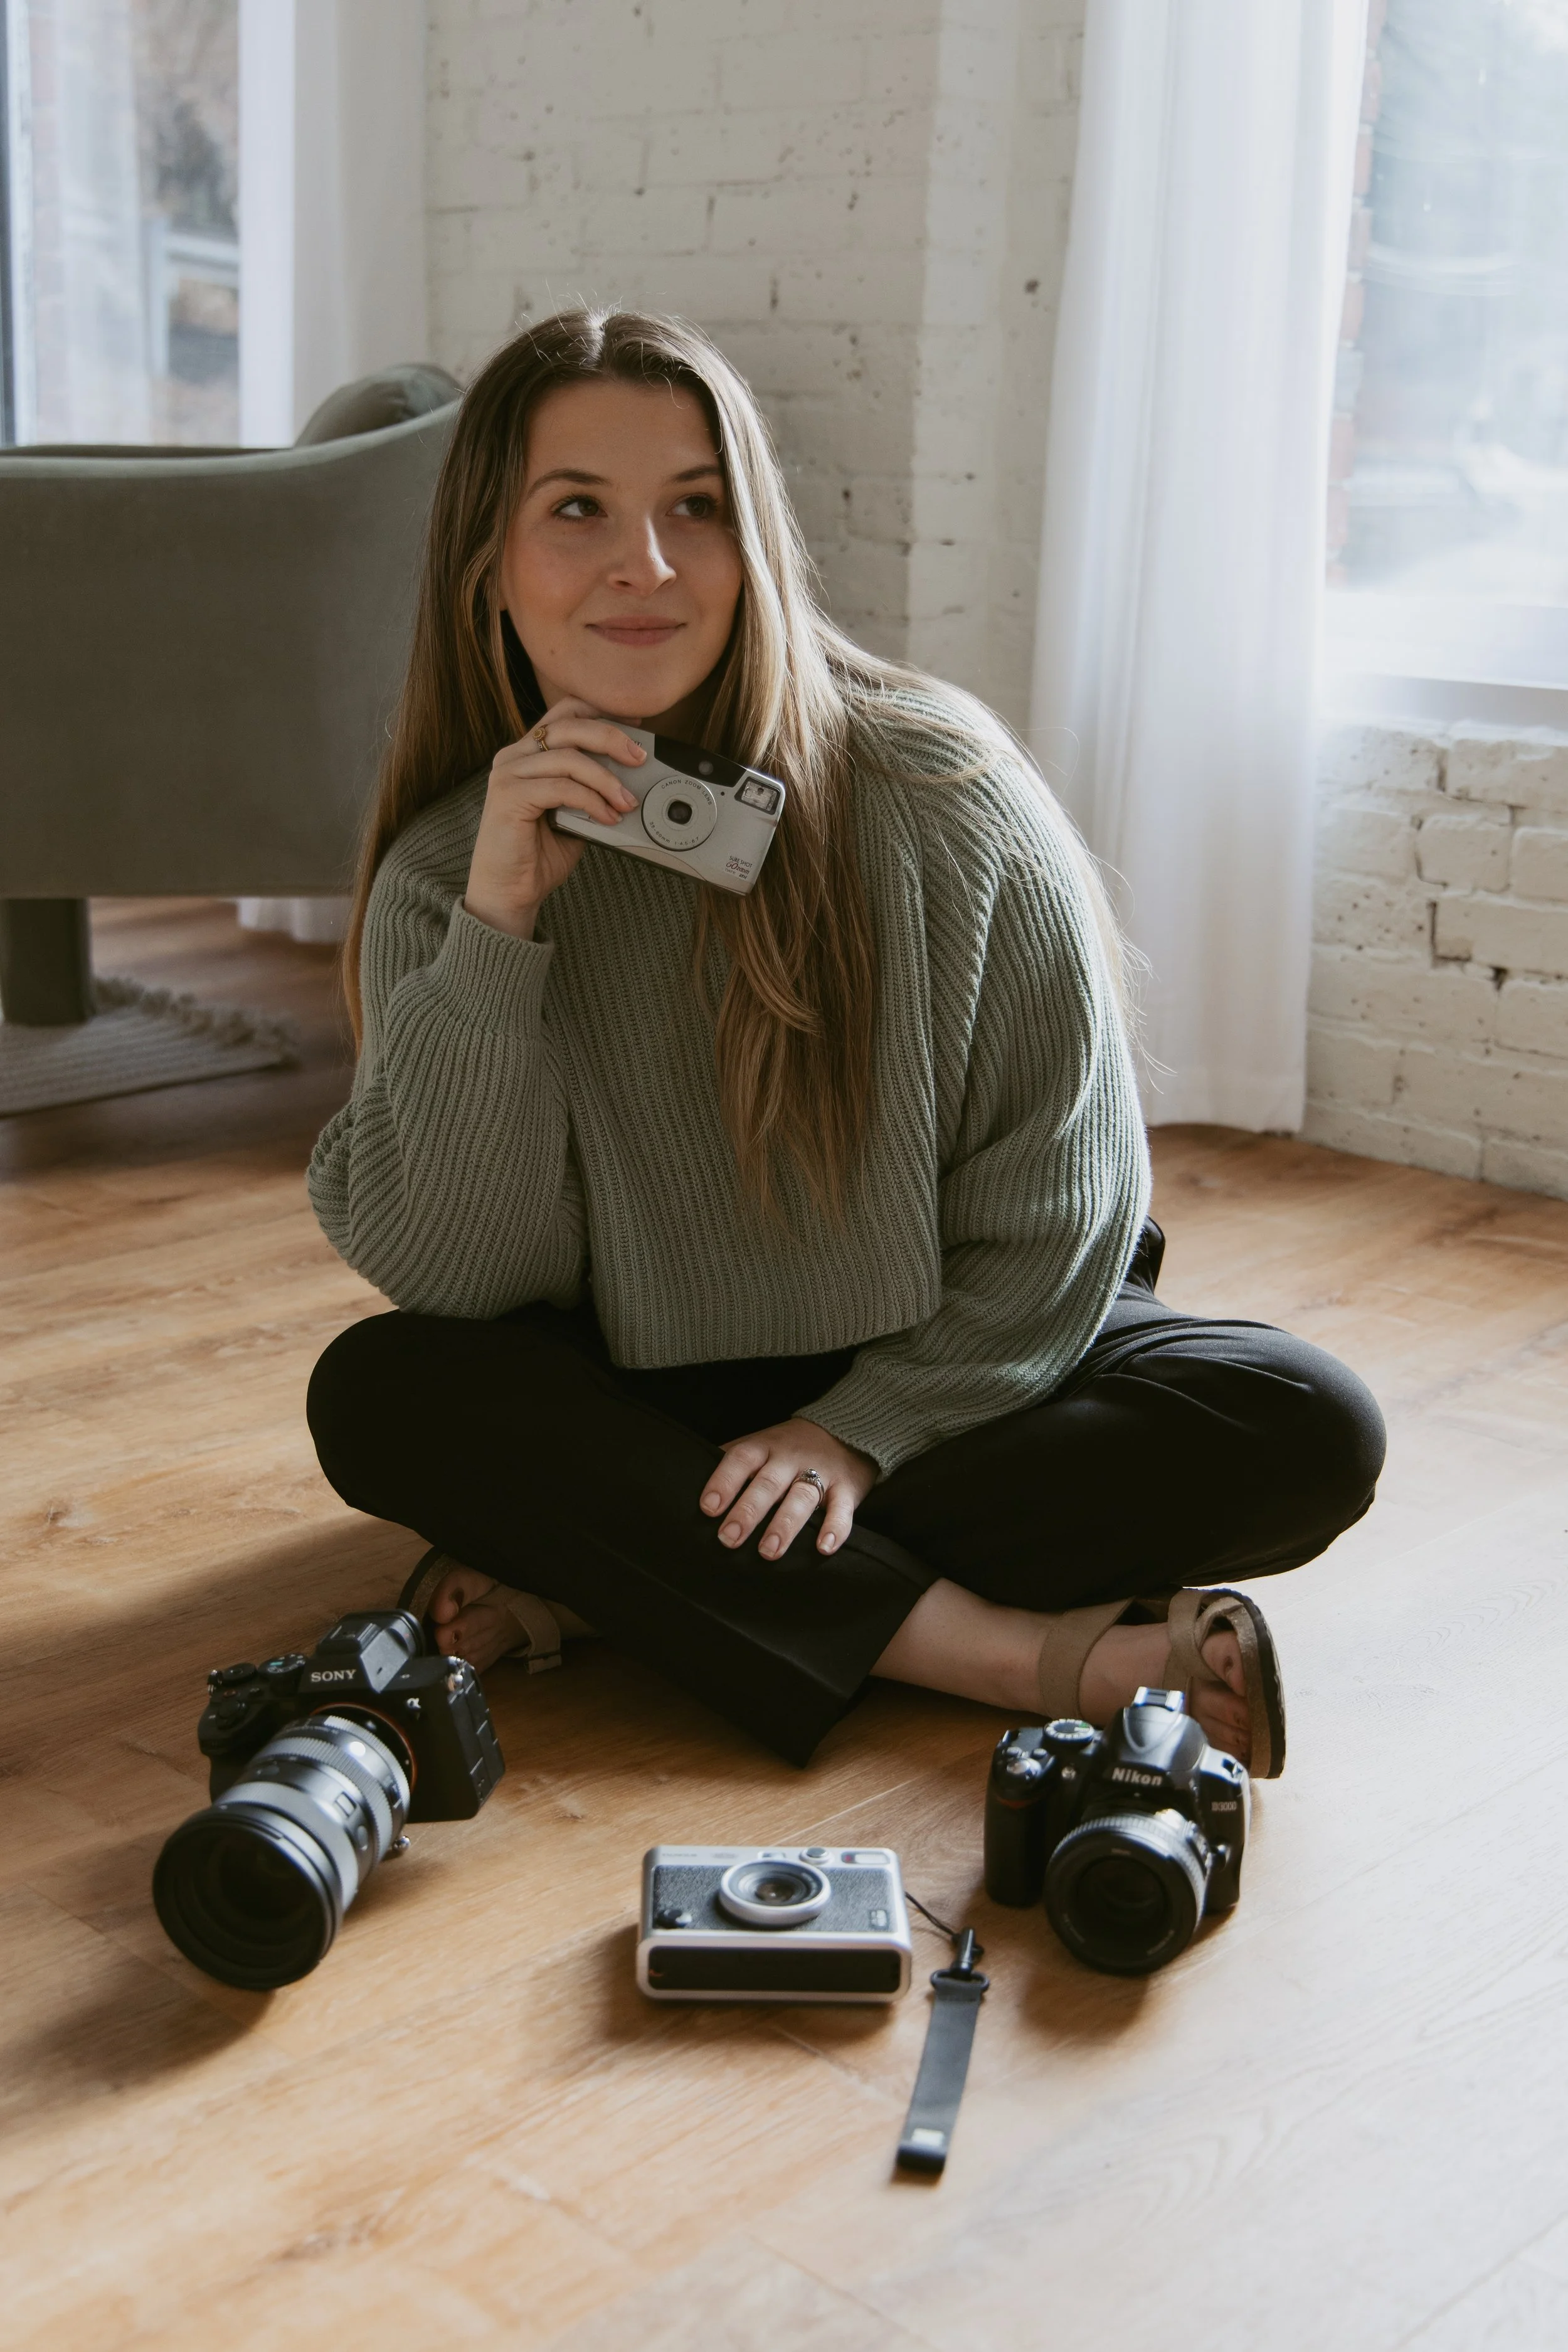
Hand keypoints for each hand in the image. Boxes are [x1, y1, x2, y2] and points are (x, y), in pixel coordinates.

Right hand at [464, 697, 645, 938]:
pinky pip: (562, 787)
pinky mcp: (508, 796)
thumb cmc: (538, 856)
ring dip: (606, 779)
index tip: (636, 726)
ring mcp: (508, 774)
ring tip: (627, 802)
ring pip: (569, 757)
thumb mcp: (574, 814)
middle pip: (569, 726)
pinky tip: (607, 817)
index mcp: (528, 753)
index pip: (565, 712)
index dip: (602, 713)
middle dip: (611, 738)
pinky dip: (591, 801)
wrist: (508, 893)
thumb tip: (632, 778)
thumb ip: (591, 789)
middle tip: (640, 758)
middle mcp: (514, 756)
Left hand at [700, 1418, 877, 1559]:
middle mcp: (791, 1458)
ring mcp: (821, 1472)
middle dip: (748, 1511)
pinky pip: (842, 1510)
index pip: (741, 1459)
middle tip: (729, 1538)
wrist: (850, 1428)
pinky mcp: (847, 1489)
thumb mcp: (762, 1444)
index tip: (707, 1508)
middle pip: (768, 1483)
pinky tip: (823, 1548)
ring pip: (801, 1498)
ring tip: (768, 1552)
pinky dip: (834, 1529)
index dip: (723, 1482)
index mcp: (765, 1447)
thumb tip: (690, 1481)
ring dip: (784, 1525)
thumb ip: (733, 1462)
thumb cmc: (791, 1446)